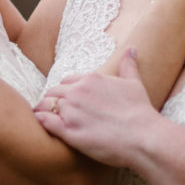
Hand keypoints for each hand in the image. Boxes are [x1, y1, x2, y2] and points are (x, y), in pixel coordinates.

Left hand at [35, 50, 162, 166]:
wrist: (143, 136)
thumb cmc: (140, 111)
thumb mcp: (134, 83)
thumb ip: (128, 65)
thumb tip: (132, 48)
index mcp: (90, 79)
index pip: (66, 81)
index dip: (66, 91)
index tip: (68, 100)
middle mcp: (77, 92)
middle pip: (54, 92)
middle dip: (53, 100)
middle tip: (54, 111)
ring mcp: (71, 111)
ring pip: (45, 105)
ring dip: (43, 110)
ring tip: (44, 117)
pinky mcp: (68, 131)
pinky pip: (44, 121)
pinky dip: (41, 121)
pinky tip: (42, 124)